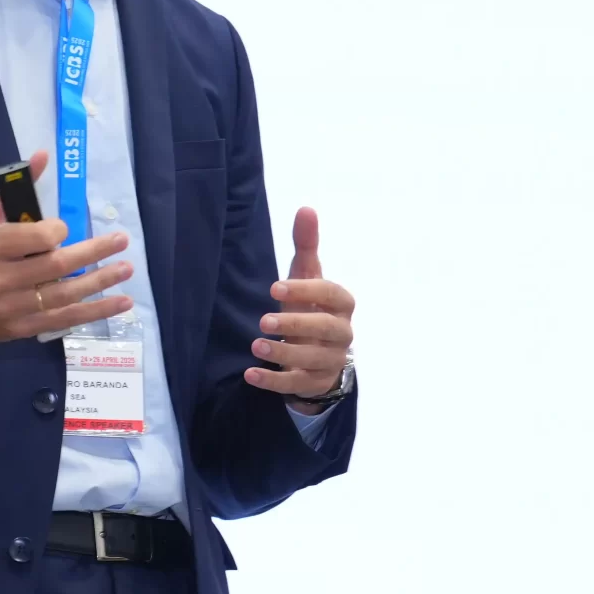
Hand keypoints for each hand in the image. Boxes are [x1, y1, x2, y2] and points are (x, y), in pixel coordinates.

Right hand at [0, 149, 135, 371]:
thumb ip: (11, 191)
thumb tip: (42, 156)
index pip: (35, 239)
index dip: (58, 231)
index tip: (66, 227)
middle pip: (56, 267)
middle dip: (93, 252)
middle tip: (121, 240)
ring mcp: (11, 308)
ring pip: (66, 295)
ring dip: (101, 282)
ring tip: (127, 269)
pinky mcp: (22, 329)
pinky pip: (65, 320)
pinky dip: (96, 311)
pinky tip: (120, 302)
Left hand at [245, 207, 355, 397]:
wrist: (317, 352)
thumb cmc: (310, 307)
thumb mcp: (306, 277)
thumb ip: (306, 246)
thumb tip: (306, 209)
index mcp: (342, 305)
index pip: (333, 295)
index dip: (306, 290)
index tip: (274, 287)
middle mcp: (342, 334)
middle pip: (328, 329)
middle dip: (296, 324)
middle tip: (263, 321)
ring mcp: (330, 361)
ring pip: (313, 360)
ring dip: (284, 353)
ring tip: (255, 346)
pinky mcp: (315, 383)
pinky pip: (297, 385)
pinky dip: (274, 382)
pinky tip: (250, 374)